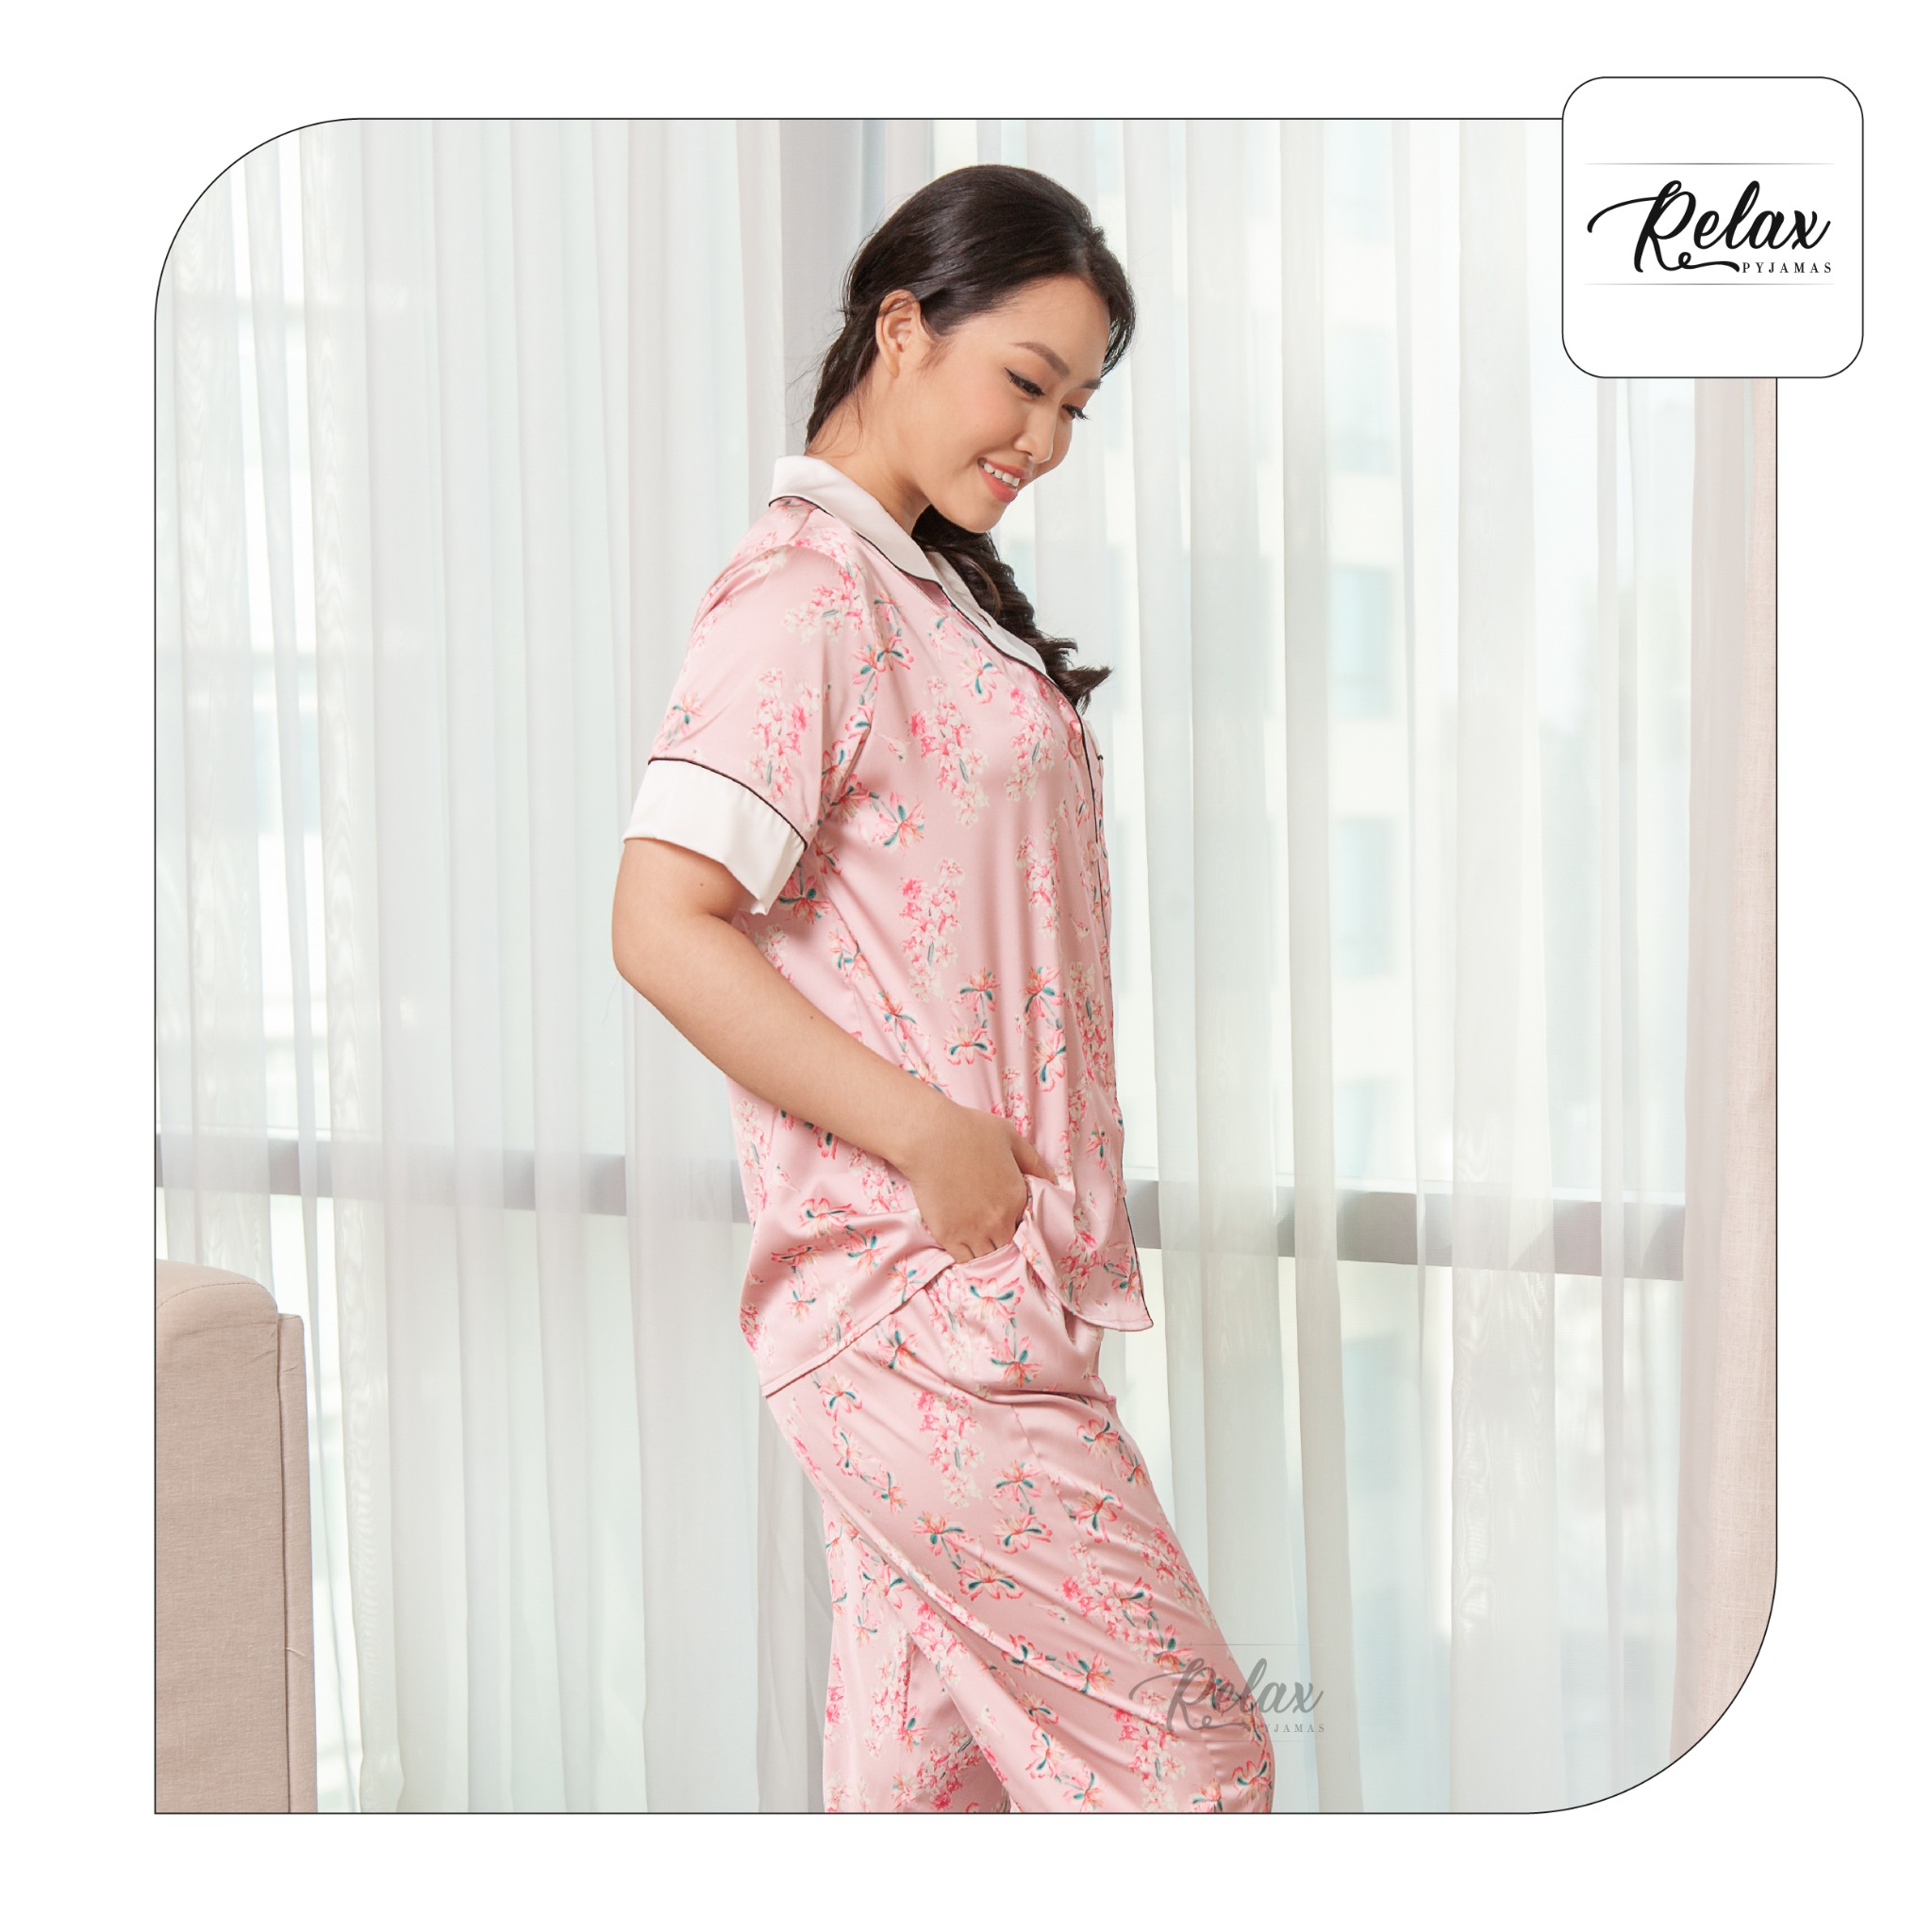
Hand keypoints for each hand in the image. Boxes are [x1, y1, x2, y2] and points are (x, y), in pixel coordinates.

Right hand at [898, 1099, 1056, 1263]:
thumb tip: (1052, 1180)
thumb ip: (1034, 1161)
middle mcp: (999, 1219)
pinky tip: (966, 1249)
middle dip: (1004, 1240)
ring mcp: (973, 1231)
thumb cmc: (970, 1131)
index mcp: (1017, 1197)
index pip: (1025, 1224)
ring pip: (989, 1257)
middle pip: (1009, 1245)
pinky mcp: (949, 1236)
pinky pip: (965, 1261)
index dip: (1017, 1221)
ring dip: (988, 1252)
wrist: (930, 1139)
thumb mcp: (1011, 1137)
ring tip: (981, 1243)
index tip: (1007, 1215)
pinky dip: (968, 1258)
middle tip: (994, 1232)